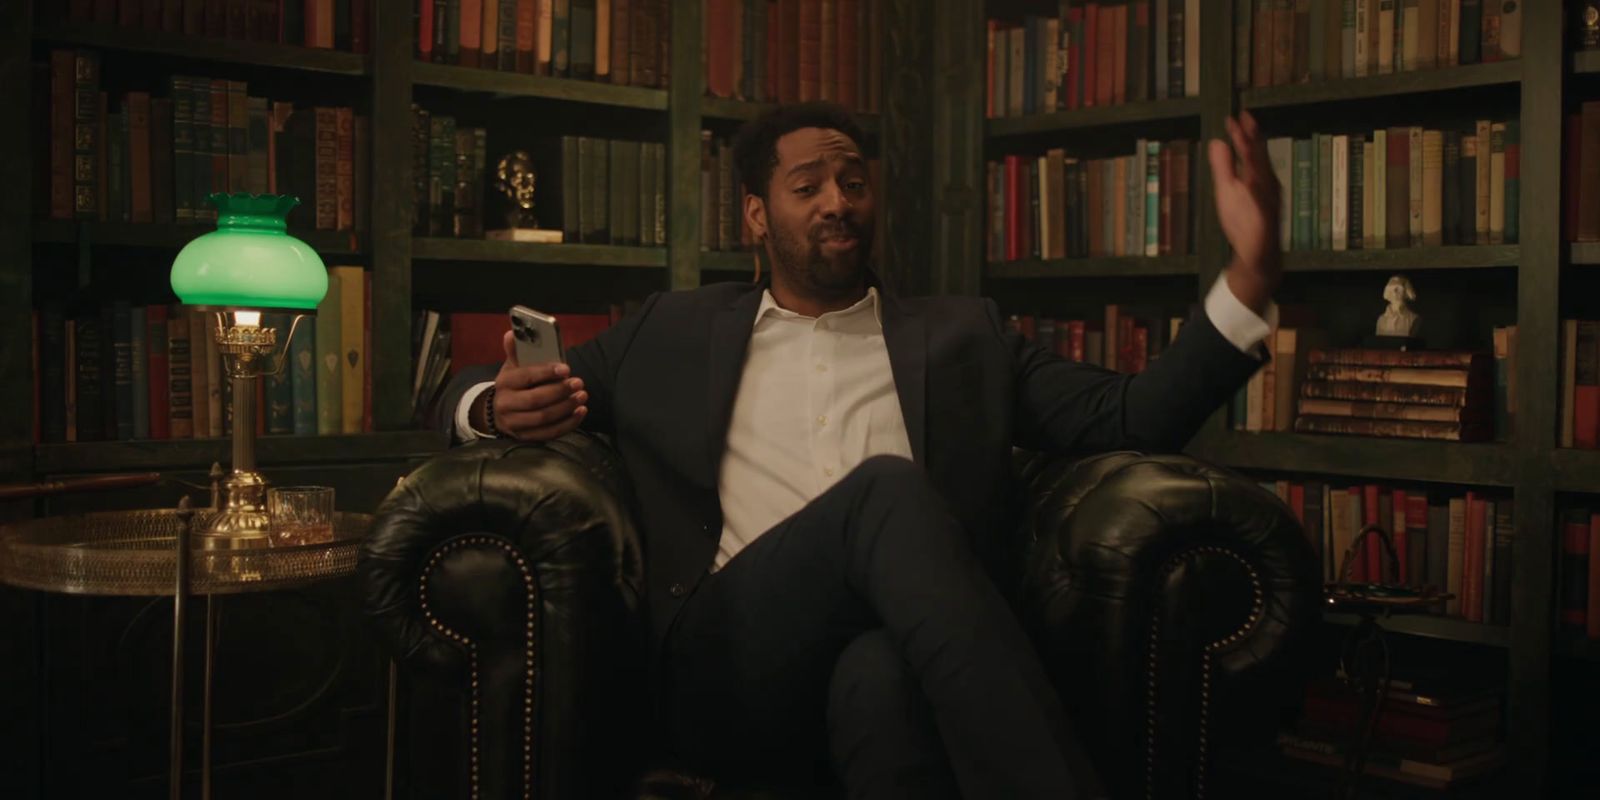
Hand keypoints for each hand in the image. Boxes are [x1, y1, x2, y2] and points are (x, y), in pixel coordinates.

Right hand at [479, 330, 587, 441]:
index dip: (546, 373)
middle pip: (535, 400)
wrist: (500, 411)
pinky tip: (580, 412)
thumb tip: (512, 333)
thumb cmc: (514, 384)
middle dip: (560, 391)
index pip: (525, 377)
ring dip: (566, 407)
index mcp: (504, 383)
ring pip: (543, 418)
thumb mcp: (513, 366)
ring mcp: (515, 424)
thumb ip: (516, 351)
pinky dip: (567, 424)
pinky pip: (549, 433)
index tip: (566, 369)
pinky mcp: (525, 437)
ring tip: (582, 396)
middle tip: (579, 383)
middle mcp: (506, 405)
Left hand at [1207, 111, 1281, 314]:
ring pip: (1263, 178)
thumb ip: (1223, 167)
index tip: (1233, 117)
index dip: (1241, 135)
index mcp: (1256, 177)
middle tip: (1244, 118)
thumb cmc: (1244, 221)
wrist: (1258, 255)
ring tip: (1247, 142)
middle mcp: (1266, 186)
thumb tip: (1218, 142)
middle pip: (1258, 159)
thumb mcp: (1227, 190)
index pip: (1249, 151)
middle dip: (1251, 140)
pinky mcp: (1266, 222)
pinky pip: (1263, 206)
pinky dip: (1258, 194)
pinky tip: (1250, 183)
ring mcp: (1268, 203)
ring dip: (1256, 160)